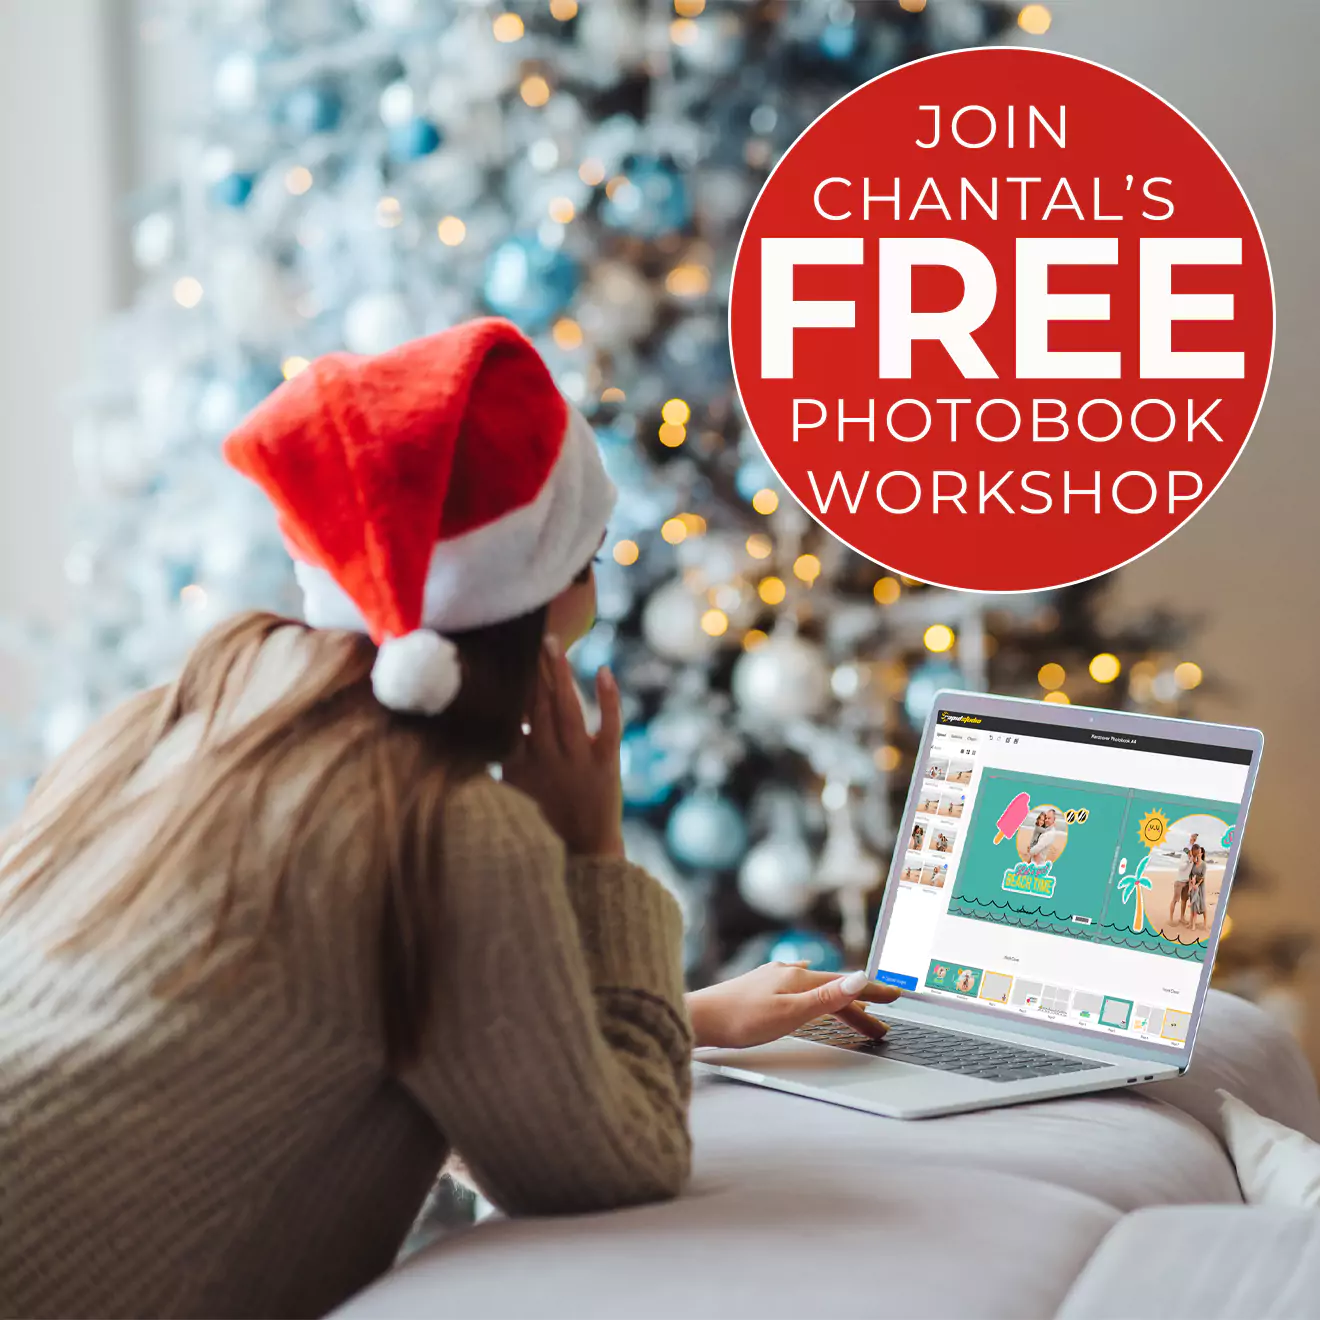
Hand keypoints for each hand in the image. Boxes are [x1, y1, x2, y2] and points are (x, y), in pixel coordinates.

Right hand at [503, 634, 624, 857]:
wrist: (584, 854)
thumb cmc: (543, 823)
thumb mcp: (511, 794)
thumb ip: (496, 763)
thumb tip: (466, 736)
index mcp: (519, 765)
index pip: (509, 718)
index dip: (503, 688)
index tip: (493, 659)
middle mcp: (547, 758)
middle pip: (536, 706)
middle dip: (530, 670)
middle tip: (524, 636)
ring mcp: (577, 759)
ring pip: (567, 710)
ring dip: (559, 675)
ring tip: (552, 644)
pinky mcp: (606, 762)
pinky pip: (609, 726)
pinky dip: (608, 698)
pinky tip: (604, 671)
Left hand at [685, 961, 899, 1049]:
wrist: (698, 1017)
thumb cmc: (740, 1019)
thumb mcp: (789, 1013)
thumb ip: (825, 997)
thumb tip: (860, 977)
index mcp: (799, 979)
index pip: (845, 986)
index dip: (871, 992)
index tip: (895, 996)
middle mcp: (788, 974)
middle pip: (832, 990)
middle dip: (858, 1008)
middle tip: (881, 1027)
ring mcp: (773, 979)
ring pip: (815, 990)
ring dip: (837, 1003)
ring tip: (853, 1013)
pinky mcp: (759, 988)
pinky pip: (798, 987)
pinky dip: (813, 992)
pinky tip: (804, 980)